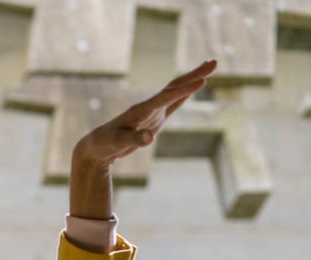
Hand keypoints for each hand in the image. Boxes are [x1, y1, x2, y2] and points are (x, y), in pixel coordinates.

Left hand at [73, 59, 217, 167]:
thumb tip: (150, 138)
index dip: (184, 90)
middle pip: (174, 87)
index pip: (166, 97)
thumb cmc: (105, 144)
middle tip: (214, 62)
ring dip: (192, 79)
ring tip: (209, 67)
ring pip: (175, 91)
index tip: (202, 81)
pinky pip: (173, 103)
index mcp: (140, 110)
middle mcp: (148, 107)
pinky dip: (185, 93)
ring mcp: (152, 112)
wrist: (97, 146)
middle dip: (194, 75)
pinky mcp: (154, 119)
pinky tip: (194, 86)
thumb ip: (134, 140)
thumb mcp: (118, 143)